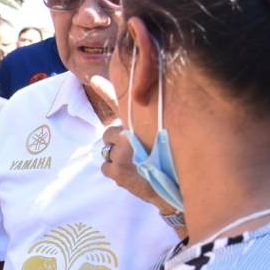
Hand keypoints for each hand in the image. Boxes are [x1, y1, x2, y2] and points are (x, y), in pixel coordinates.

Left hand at [86, 77, 180, 222]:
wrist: (175, 190)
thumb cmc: (171, 162)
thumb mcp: (162, 135)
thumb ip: (147, 121)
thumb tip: (131, 108)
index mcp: (141, 123)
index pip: (120, 101)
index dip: (104, 88)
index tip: (94, 79)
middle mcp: (130, 135)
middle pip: (109, 133)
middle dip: (117, 142)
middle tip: (135, 153)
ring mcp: (121, 153)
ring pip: (106, 151)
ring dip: (116, 157)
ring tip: (135, 165)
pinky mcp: (116, 170)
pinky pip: (105, 167)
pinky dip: (114, 172)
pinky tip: (130, 174)